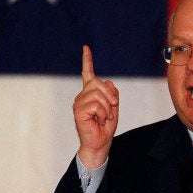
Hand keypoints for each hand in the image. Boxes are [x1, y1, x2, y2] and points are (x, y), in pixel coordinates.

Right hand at [73, 45, 118, 168]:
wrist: (100, 144)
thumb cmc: (105, 128)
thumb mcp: (114, 108)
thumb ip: (112, 94)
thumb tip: (109, 82)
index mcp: (90, 94)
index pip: (88, 74)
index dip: (87, 61)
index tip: (86, 48)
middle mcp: (82, 96)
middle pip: (98, 83)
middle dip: (110, 95)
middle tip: (112, 108)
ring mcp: (79, 103)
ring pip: (98, 94)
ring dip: (107, 108)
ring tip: (104, 118)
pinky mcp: (78, 111)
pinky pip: (96, 105)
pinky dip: (103, 114)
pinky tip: (99, 121)